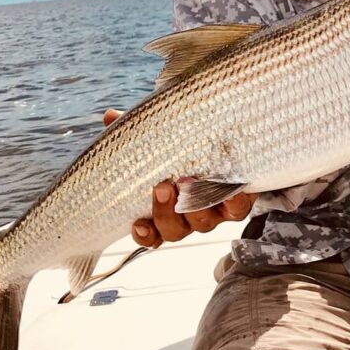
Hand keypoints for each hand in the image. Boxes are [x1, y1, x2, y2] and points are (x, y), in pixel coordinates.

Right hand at [102, 108, 257, 247]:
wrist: (234, 146)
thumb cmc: (187, 149)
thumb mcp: (160, 140)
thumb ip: (137, 133)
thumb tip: (109, 115)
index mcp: (167, 210)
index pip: (151, 234)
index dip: (144, 234)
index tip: (137, 223)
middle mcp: (189, 216)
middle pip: (175, 230)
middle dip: (166, 212)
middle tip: (163, 186)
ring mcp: (215, 211)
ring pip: (203, 223)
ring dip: (195, 205)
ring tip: (189, 180)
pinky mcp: (240, 201)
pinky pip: (238, 210)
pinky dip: (233, 201)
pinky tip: (230, 190)